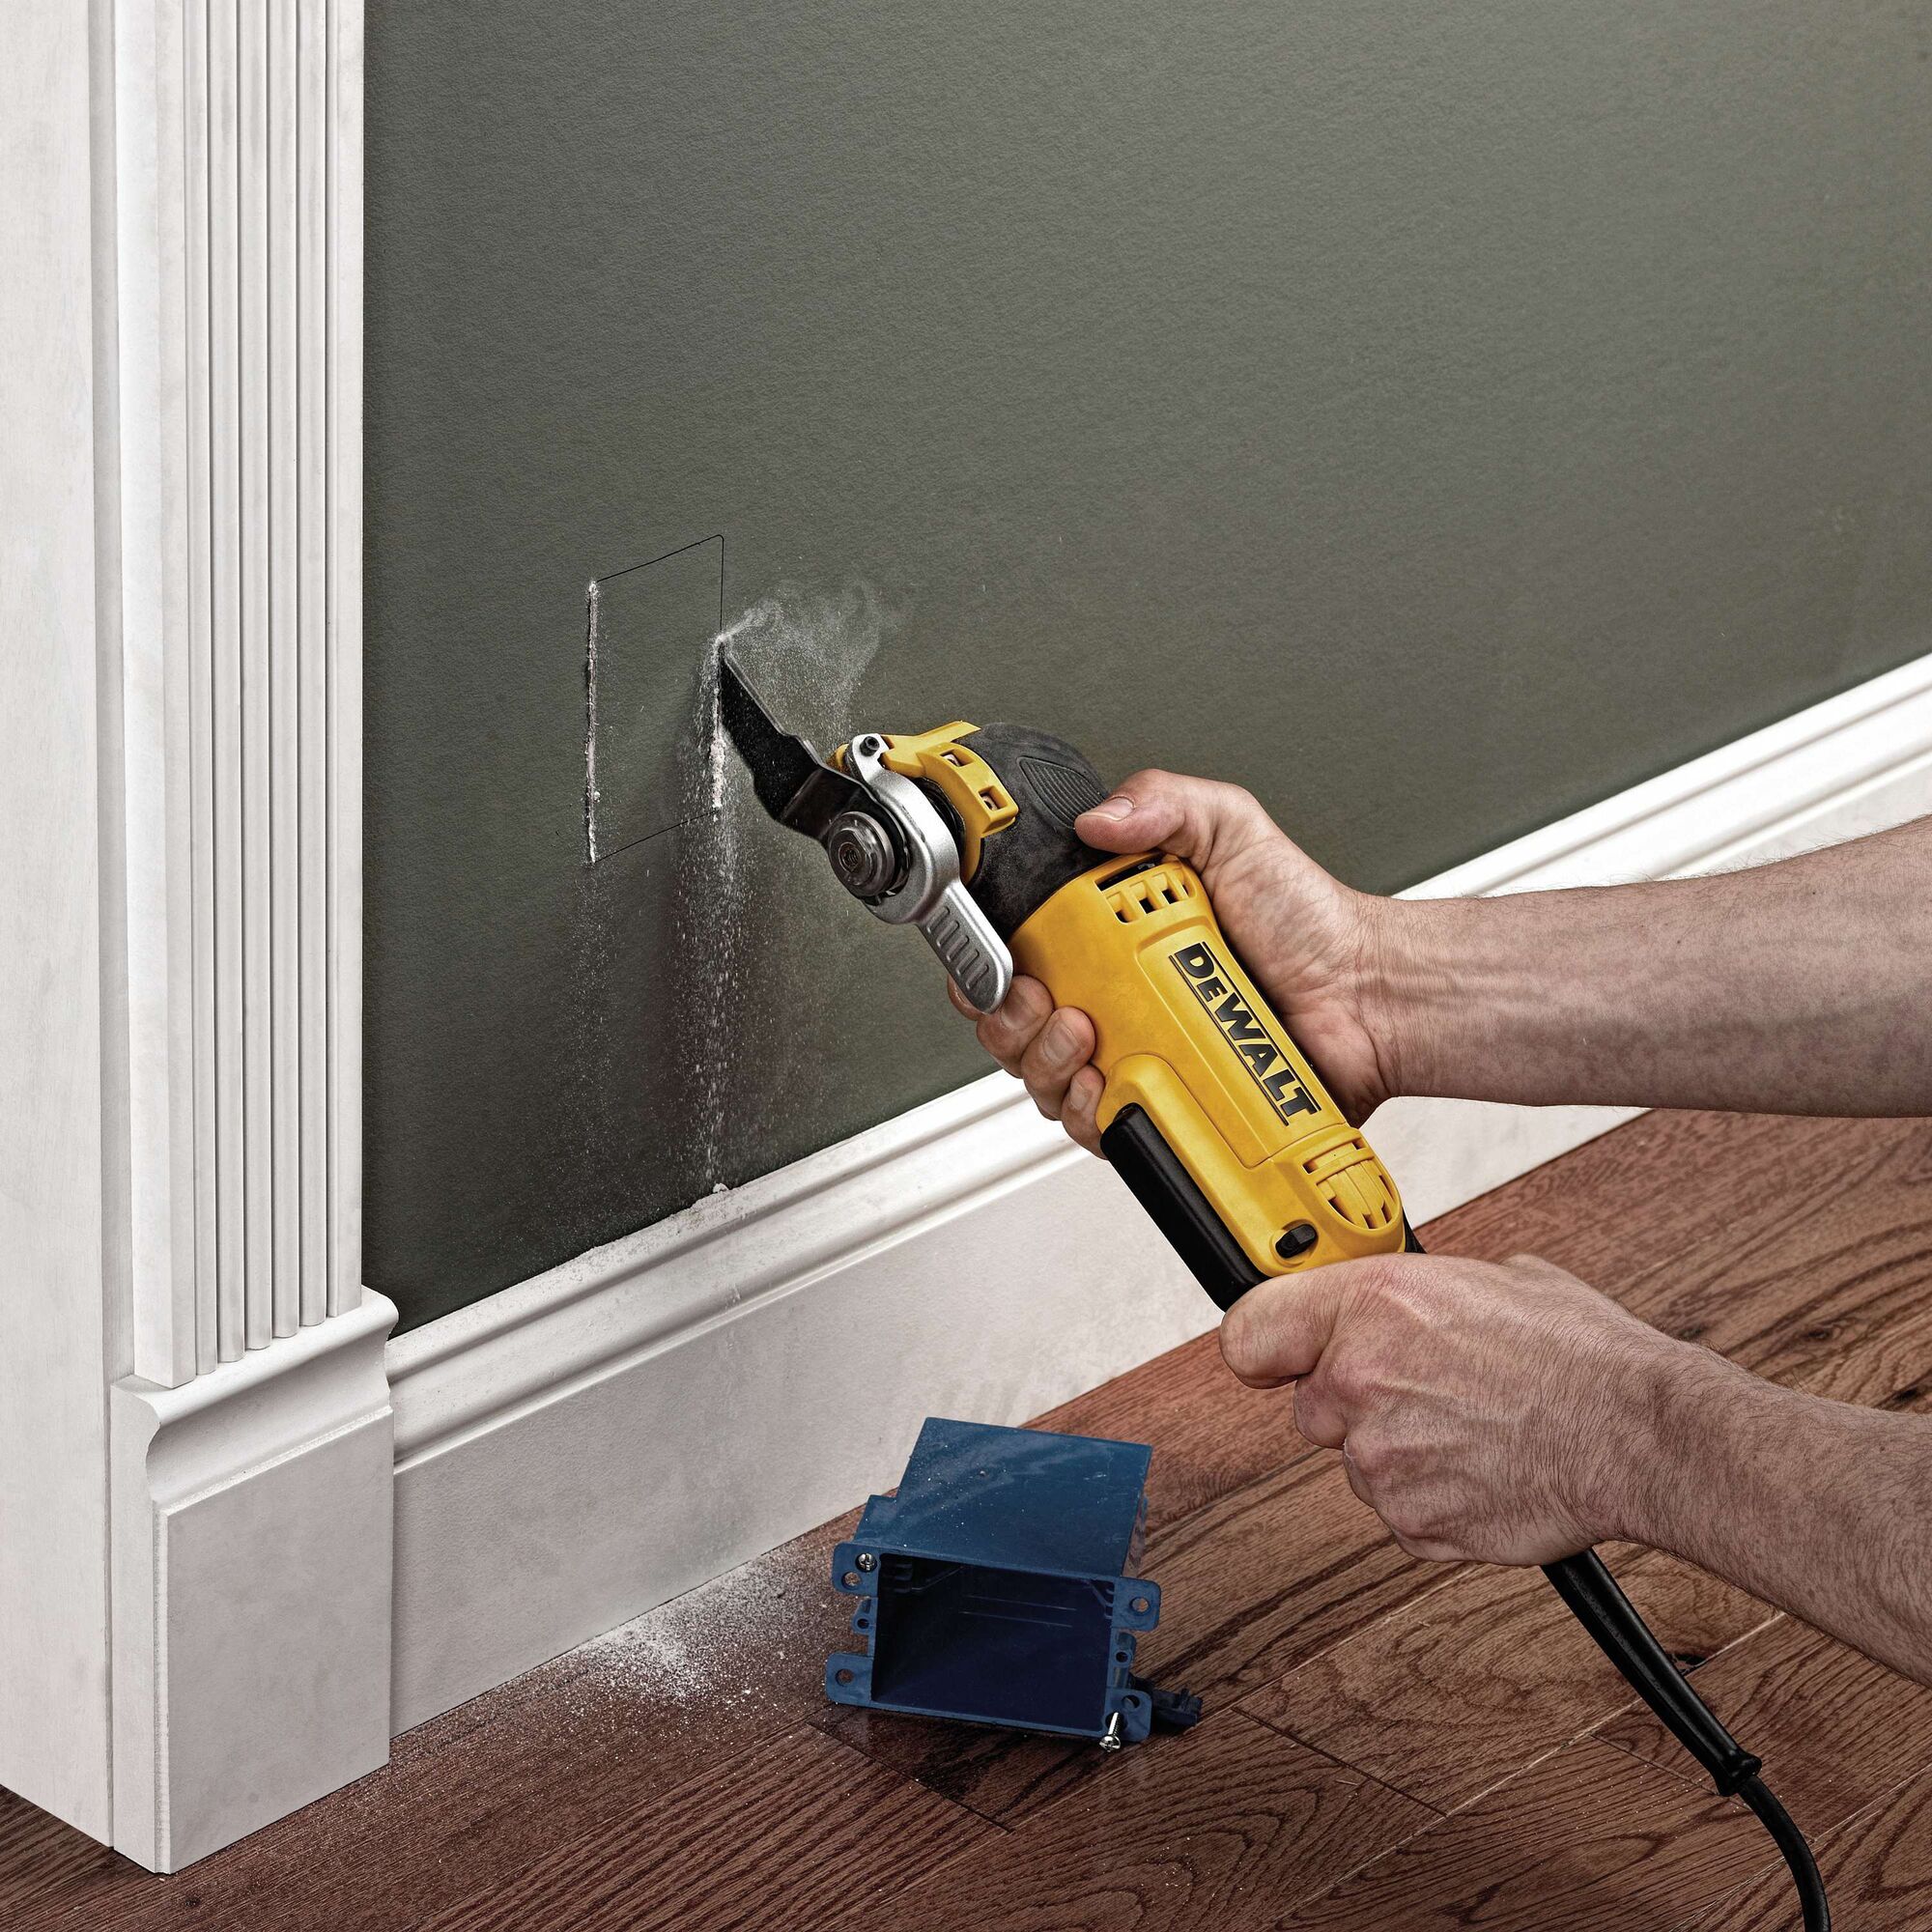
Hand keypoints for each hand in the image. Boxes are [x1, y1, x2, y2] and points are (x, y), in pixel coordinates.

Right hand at [948, 769, 1398, 1151]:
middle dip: (1011, 1019)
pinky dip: (1088, 1112)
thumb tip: (1098, 816)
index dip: (990, 964)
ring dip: (1046, 1063)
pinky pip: (1097, 1127)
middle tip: (1048, 1000)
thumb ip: (1164, 802)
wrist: (1365, 996)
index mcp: (1111, 938)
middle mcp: (1113, 1000)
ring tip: (1088, 1037)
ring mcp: (1135, 1057)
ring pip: (1043, 1082)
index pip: (1017, 955)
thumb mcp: (1232, 830)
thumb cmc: (1309, 923)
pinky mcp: (1161, 1109)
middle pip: (1014, 1027)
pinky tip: (1108, 1084)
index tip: (1004, 961)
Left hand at [1218, 1251, 1706, 1565]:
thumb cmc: (1577, 1353)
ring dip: (1401, 1450)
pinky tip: (1483, 1466)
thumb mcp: (1488, 1278)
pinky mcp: (1411, 1523)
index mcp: (1371, 1306)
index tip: (1274, 1351)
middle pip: (1311, 1404)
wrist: (1637, 1432)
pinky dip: (1433, 1496)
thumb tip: (1392, 1300)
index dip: (1264, 1345)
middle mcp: (1359, 1380)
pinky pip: (1398, 1510)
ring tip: (1473, 1427)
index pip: (1248, 1332)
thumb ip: (1415, 1292)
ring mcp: (1381, 1460)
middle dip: (1356, 1400)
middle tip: (1422, 1390)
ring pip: (1358, 1460)